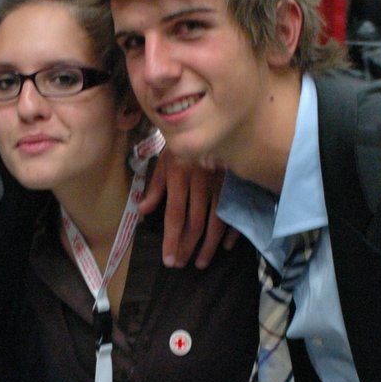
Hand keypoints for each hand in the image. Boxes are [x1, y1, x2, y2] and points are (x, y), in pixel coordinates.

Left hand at [139, 152, 232, 268]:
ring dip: (209, 245)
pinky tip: (226, 246)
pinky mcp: (238, 181)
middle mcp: (202, 180)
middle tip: (181, 264)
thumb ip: (155, 185)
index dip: (171, 239)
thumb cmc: (185, 141)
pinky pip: (237, 210)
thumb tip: (142, 209)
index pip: (175, 213)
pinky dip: (233, 230)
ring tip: (201, 263)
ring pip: (217, 220)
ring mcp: (222, 181)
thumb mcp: (166, 158)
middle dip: (187, 246)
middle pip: (195, 221)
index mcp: (181, 173)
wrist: (212, 117)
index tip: (168, 259)